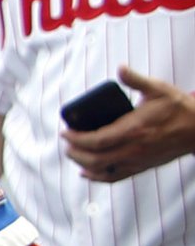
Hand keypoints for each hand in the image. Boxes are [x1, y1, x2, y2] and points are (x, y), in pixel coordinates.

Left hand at [66, 69, 194, 181]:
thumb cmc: (178, 108)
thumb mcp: (158, 89)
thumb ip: (136, 80)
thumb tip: (120, 68)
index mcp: (133, 129)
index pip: (96, 139)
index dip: (76, 138)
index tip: (65, 132)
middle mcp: (133, 148)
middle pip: (94, 158)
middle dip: (75, 152)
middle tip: (66, 143)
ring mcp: (137, 160)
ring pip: (102, 170)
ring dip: (83, 164)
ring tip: (73, 154)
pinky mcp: (142, 167)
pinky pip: (115, 177)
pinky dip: (98, 177)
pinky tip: (87, 172)